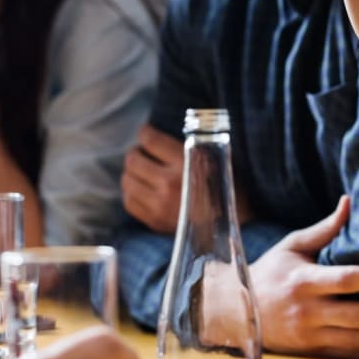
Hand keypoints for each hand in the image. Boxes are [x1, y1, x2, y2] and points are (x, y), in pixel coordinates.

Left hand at [122, 124, 254, 231]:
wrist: (231, 226)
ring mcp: (159, 204)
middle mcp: (168, 183)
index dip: (146, 132)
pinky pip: (129, 202)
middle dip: (136, 152)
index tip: (147, 133)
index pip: (150, 139)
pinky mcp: (155, 221)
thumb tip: (168, 132)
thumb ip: (191, 145)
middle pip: (133, 159)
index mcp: (186, 162)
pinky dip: (131, 192)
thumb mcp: (216, 158)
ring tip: (141, 170)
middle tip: (142, 152)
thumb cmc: (226, 187)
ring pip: (127, 180)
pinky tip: (140, 189)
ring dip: (131, 172)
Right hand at [247, 197, 358, 358]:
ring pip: (358, 340)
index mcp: (304, 280)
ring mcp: (311, 334)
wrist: (238, 311)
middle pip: (358, 316)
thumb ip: (325, 228)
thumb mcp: (292, 245)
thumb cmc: (270, 272)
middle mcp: (309, 310)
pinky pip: (350, 355)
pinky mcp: (314, 351)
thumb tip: (349, 202)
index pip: (345, 280)